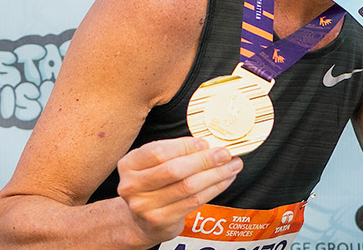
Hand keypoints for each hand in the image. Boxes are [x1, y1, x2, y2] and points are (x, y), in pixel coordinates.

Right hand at [114, 137, 242, 245]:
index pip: (158, 152)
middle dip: (205, 160)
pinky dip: (214, 188)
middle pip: (174, 170)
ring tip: (232, 166)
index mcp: (129, 164)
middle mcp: (132, 186)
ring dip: (216, 174)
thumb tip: (208, 144)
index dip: (185, 146)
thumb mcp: (155, 164)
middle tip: (225, 154)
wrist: (142, 220)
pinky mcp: (160, 220)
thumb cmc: (155, 184)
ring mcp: (144, 206)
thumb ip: (176, 152)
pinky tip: (225, 180)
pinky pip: (194, 201)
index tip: (206, 142)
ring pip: (188, 186)